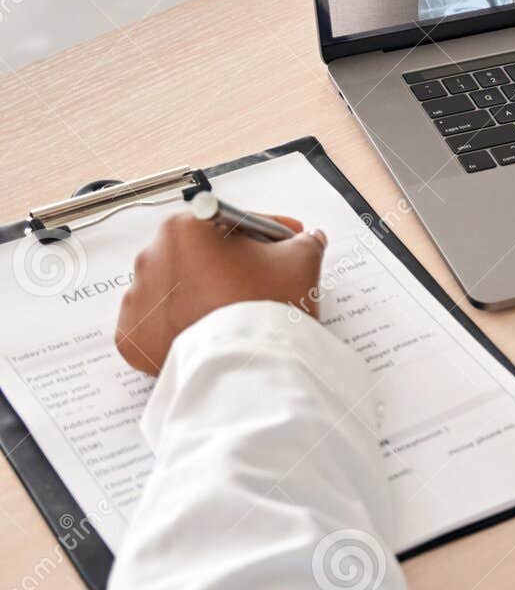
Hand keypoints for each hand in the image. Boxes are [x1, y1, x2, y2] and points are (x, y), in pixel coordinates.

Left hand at [115, 214, 327, 375]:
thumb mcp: (301, 261)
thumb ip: (305, 241)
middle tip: (262, 280)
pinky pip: (159, 322)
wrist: (246, 366)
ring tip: (237, 311)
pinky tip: (211, 328)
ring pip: (179, 287)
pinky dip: (182, 324)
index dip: (267, 232)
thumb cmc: (265, 308)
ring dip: (204, 292)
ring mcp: (138, 298)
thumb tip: (306, 240)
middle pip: (201, 253)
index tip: (282, 242)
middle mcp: (151, 257)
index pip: (233, 222)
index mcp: (185, 228)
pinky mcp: (133, 335)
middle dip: (231, 262)